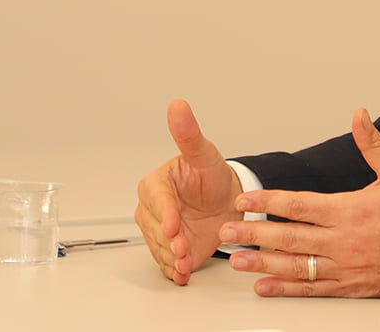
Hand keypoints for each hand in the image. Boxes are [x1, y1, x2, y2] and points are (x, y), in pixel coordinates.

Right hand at [134, 99, 242, 284]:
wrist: (226, 199)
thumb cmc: (211, 174)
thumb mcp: (204, 153)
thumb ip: (189, 133)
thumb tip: (178, 105)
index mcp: (155, 185)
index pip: (157, 201)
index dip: (166, 214)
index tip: (175, 225)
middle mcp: (153, 210)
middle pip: (157, 229)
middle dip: (169, 241)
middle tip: (183, 249)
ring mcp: (161, 232)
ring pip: (161, 248)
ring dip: (173, 259)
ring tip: (186, 263)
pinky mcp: (171, 249)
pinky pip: (168, 262)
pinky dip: (176, 270)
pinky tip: (183, 274)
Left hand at [220, 108, 379, 297]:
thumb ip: (373, 144)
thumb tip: (359, 114)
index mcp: (351, 210)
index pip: (300, 205)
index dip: (269, 201)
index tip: (245, 199)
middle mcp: (344, 241)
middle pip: (290, 237)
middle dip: (254, 233)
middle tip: (226, 232)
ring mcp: (346, 268)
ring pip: (296, 267)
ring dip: (263, 263)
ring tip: (236, 260)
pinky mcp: (351, 287)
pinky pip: (313, 289)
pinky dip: (286, 289)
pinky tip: (265, 286)